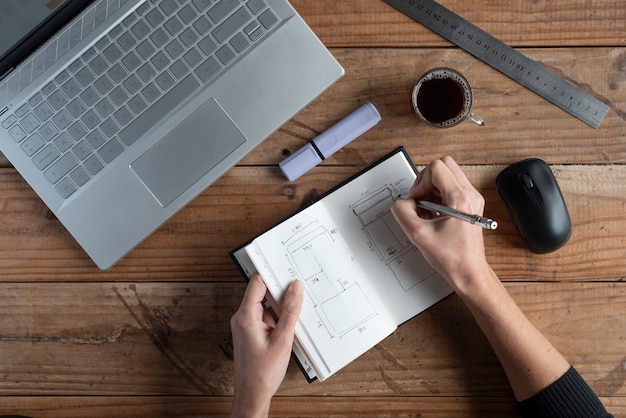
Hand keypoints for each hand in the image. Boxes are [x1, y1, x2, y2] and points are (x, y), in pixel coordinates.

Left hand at [230, 273, 303, 417]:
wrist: (253, 395)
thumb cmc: (261, 373)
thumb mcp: (283, 339)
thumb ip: (290, 311)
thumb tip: (295, 289)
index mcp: (245, 316)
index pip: (256, 283)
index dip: (272, 274)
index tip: (286, 269)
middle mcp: (242, 318)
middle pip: (262, 293)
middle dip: (280, 292)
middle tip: (297, 291)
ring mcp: (246, 326)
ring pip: (266, 306)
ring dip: (280, 308)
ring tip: (294, 316)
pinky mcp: (252, 333)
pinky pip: (266, 317)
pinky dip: (278, 319)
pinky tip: (289, 327)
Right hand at [391, 156, 490, 291]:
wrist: (469, 272)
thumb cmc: (452, 258)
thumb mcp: (418, 234)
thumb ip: (402, 212)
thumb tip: (401, 203)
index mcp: (460, 199)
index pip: (436, 168)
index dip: (420, 182)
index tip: (417, 200)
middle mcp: (470, 195)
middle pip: (444, 165)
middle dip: (426, 181)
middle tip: (420, 200)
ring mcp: (472, 199)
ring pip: (447, 175)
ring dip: (432, 189)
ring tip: (427, 210)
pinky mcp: (470, 204)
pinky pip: (451, 188)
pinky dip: (438, 196)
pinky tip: (433, 214)